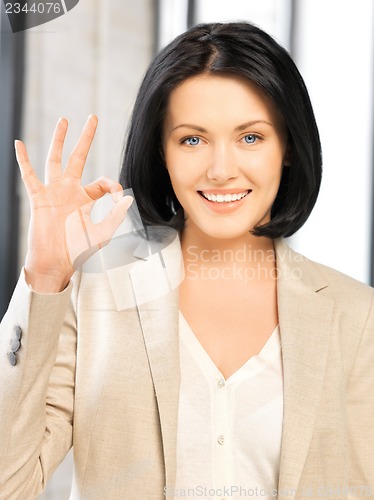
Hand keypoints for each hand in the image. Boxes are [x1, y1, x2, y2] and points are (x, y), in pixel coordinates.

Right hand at [15, 115, 132, 291]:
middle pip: (78, 157)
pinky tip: (19, 143)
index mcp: (87, 198)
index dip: (113, 185)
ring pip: (55, 159)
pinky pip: (29, 175)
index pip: (102, 181)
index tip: (117, 196)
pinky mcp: (39, 198)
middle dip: (85, 138)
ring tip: (64, 120)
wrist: (55, 263)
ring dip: (59, 140)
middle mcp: (70, 191)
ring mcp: (54, 192)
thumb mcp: (102, 234)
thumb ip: (115, 215)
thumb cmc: (77, 250)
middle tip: (92, 117)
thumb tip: (128, 197)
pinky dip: (23, 160)